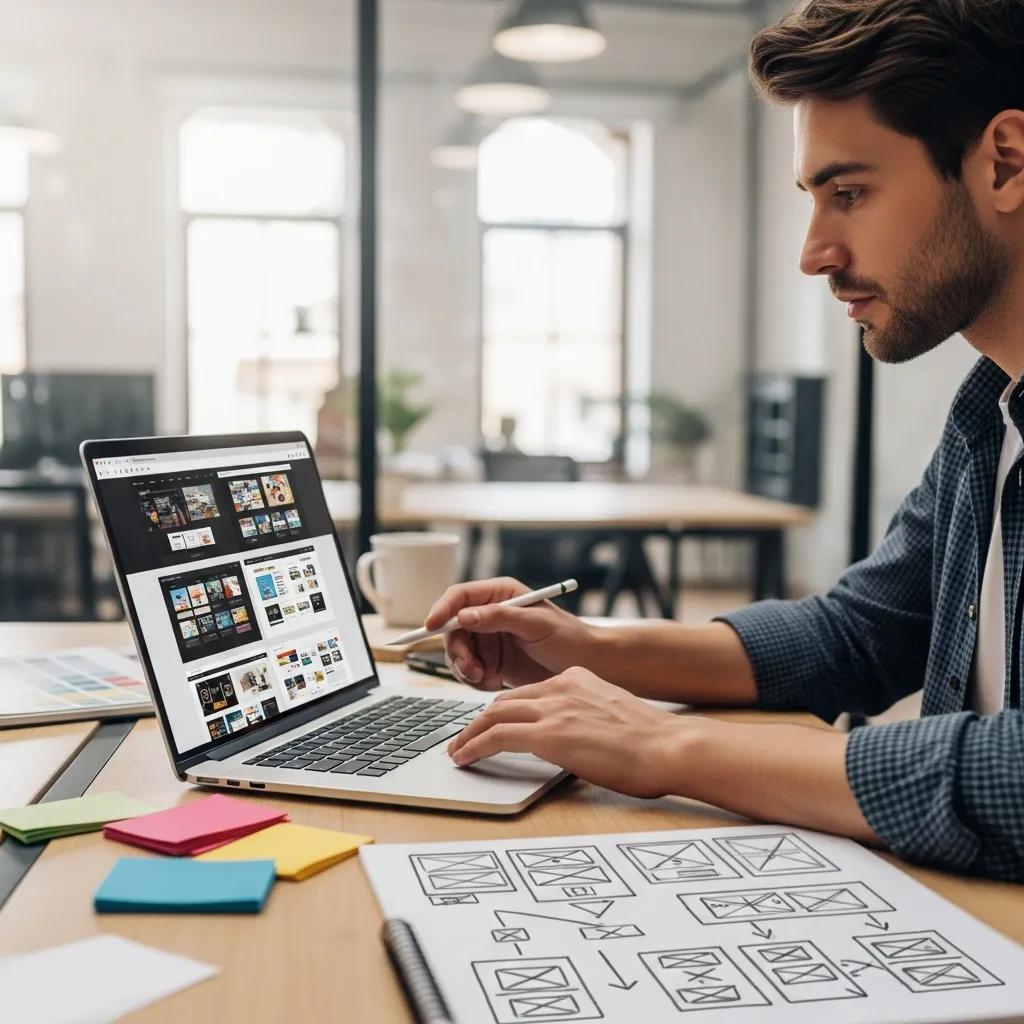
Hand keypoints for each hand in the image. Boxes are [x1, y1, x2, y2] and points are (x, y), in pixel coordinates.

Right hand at [424, 577, 595, 689]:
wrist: (588, 666)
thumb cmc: (569, 638)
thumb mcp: (536, 624)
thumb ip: (500, 617)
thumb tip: (464, 615)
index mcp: (500, 595)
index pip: (460, 596)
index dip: (442, 609)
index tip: (431, 625)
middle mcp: (490, 614)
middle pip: (452, 628)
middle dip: (457, 650)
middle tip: (470, 668)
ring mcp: (490, 639)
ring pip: (458, 652)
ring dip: (465, 668)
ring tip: (486, 678)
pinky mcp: (493, 662)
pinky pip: (469, 671)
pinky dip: (475, 680)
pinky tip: (493, 683)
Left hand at [446, 667, 691, 797]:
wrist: (668, 747)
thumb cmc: (650, 742)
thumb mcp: (611, 715)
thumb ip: (585, 717)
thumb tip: (572, 738)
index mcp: (577, 679)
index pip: (528, 693)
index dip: (503, 710)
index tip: (490, 724)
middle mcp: (561, 687)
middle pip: (504, 700)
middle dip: (478, 721)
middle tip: (464, 739)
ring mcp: (554, 708)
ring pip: (494, 715)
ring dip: (470, 734)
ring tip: (457, 751)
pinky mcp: (549, 733)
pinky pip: (497, 737)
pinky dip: (475, 746)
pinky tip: (465, 759)